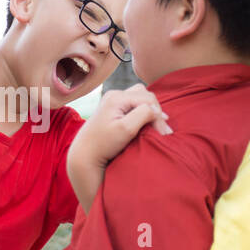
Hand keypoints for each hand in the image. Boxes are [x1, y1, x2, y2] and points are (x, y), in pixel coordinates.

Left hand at [67, 85, 171, 211]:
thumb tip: (157, 110)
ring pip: (140, 98)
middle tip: (162, 130)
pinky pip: (133, 105)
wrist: (85, 155)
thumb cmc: (103, 144)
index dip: (159, 115)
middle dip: (155, 111)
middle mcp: (114, 95)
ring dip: (149, 110)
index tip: (164, 134)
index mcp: (116, 97)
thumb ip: (143, 114)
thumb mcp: (126, 129)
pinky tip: (145, 124)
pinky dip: (142, 112)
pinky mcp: (112, 109)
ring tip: (155, 126)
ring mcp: (112, 101)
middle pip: (145, 95)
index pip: (148, 99)